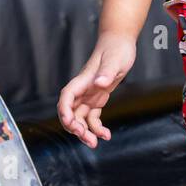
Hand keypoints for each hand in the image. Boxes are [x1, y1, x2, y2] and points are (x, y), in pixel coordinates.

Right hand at [57, 32, 136, 147]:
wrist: (120, 42)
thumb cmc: (116, 48)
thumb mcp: (115, 60)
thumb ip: (107, 72)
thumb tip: (99, 83)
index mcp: (83, 81)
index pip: (67, 98)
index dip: (65, 112)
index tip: (71, 124)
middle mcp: (83, 89)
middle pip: (71, 112)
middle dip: (75, 128)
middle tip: (88, 139)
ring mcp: (89, 94)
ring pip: (80, 117)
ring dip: (85, 131)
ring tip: (96, 143)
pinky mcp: (98, 97)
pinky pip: (93, 116)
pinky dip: (97, 127)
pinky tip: (106, 135)